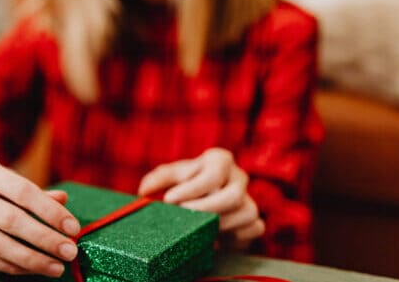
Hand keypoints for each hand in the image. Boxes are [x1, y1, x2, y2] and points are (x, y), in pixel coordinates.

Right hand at [0, 137, 79, 276]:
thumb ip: (27, 188)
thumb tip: (62, 202)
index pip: (21, 191)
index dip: (50, 212)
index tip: (72, 227)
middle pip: (10, 220)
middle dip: (45, 239)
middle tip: (70, 250)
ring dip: (31, 259)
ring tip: (56, 266)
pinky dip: (11, 266)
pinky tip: (31, 268)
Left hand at [138, 148, 264, 247]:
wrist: (204, 204)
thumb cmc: (187, 184)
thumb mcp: (172, 177)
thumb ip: (159, 179)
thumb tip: (144, 191)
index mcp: (220, 160)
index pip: (213, 174)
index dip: (191, 189)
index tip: (169, 200)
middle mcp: (239, 177)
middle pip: (232, 196)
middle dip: (205, 209)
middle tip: (182, 216)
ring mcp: (250, 199)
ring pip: (246, 213)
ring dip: (218, 225)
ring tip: (196, 228)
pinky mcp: (255, 221)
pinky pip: (253, 228)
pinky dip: (234, 236)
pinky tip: (215, 237)